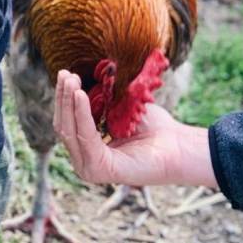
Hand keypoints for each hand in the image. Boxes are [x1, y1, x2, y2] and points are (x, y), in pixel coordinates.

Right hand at [53, 70, 215, 188]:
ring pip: (69, 131)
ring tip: (72, 80)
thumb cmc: (154, 129)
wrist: (179, 147)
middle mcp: (85, 161)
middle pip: (63, 126)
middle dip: (63, 98)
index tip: (65, 74)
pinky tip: (80, 95)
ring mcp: (89, 168)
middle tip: (65, 73)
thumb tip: (77, 80)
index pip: (67, 123)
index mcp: (88, 150)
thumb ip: (98, 103)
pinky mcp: (99, 169)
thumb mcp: (119, 110)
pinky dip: (81, 114)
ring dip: (68, 103)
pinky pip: (85, 137)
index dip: (63, 98)